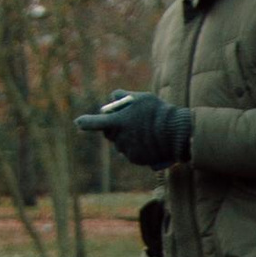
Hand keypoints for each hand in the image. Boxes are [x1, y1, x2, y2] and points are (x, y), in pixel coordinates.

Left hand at [76, 90, 193, 167]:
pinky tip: (149, 142)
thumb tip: (112, 97)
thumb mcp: (141, 97)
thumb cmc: (159, 113)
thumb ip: (123, 96)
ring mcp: (128, 151)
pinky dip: (137, 148)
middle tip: (129, 121)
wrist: (177, 134)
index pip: (94, 123)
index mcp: (117, 123)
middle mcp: (119, 139)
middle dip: (115, 128)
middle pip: (109, 133)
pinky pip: (131, 153)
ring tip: (145, 132)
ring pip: (121, 144)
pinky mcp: (137, 160)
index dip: (85, 122)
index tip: (78, 122)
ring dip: (127, 138)